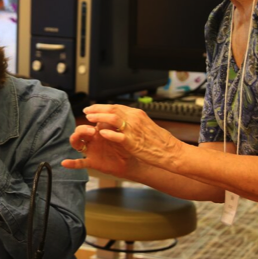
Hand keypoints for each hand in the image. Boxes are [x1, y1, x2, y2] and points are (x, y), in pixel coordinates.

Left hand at [62, 105, 182, 175]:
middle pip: (112, 109)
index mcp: (138, 114)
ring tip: (89, 118)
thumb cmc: (159, 141)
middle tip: (87, 111)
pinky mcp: (133, 142)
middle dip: (97, 109)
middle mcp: (135, 119)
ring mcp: (134, 130)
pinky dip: (108, 133)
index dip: (103, 107)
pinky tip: (100, 132)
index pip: (116, 107)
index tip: (93, 108)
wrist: (171, 151)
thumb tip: (120, 119)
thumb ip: (133, 121)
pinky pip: (118, 135)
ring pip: (113, 118)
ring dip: (99, 117)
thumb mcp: (146, 125)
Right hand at [62, 124, 144, 179]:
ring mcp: (91, 150)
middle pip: (79, 131)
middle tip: (92, 130)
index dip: (90, 117)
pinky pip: (79, 163)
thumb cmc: (128, 144)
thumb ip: (114, 124)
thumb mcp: (121, 132)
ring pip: (76, 143)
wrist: (133, 160)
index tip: (95, 116)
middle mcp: (92, 139)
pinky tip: (64, 163)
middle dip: (83, 129)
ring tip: (82, 138)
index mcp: (99, 130)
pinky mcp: (92, 162)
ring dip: (76, 139)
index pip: (88, 122)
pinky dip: (71, 163)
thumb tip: (111, 112)